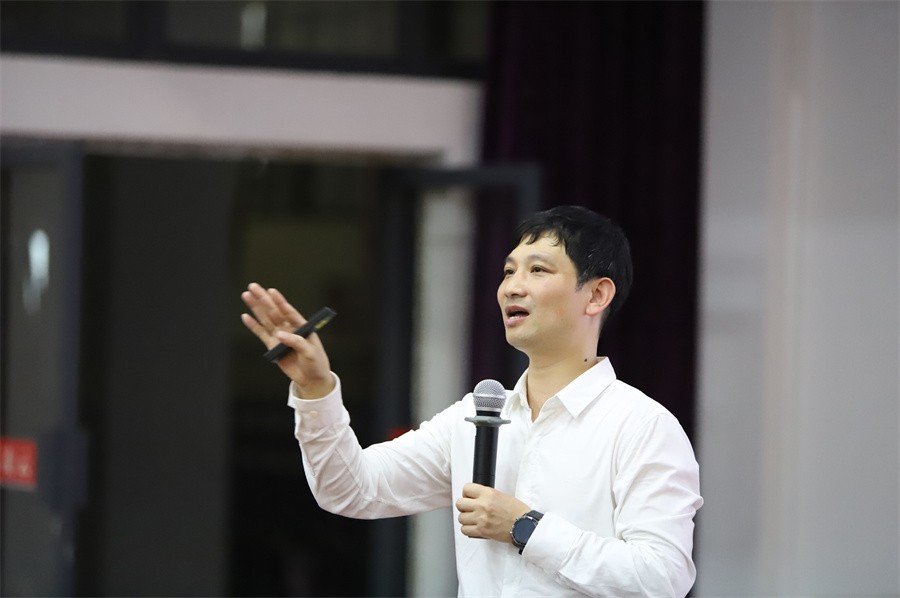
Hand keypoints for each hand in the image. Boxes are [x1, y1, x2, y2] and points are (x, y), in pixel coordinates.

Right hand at [240, 282, 334, 398]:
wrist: (311, 378)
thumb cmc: (316, 362)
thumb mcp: (310, 352)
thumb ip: (296, 342)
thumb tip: (279, 335)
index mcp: (301, 326)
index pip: (289, 311)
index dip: (280, 301)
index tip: (272, 291)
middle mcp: (289, 328)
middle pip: (274, 311)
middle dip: (263, 298)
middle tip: (253, 286)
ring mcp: (280, 336)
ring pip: (265, 319)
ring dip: (256, 307)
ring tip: (247, 295)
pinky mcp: (273, 346)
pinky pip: (261, 334)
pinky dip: (253, 326)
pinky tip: (245, 316)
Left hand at [455, 483, 529, 542]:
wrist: (524, 525)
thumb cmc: (516, 512)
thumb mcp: (501, 495)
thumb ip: (486, 495)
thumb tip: (474, 497)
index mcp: (488, 494)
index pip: (466, 488)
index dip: (466, 493)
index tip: (469, 497)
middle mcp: (483, 505)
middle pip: (459, 503)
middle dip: (464, 506)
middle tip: (470, 509)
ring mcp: (481, 519)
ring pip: (460, 518)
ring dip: (466, 519)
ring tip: (474, 519)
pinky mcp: (481, 531)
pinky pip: (464, 530)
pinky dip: (468, 529)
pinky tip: (474, 527)